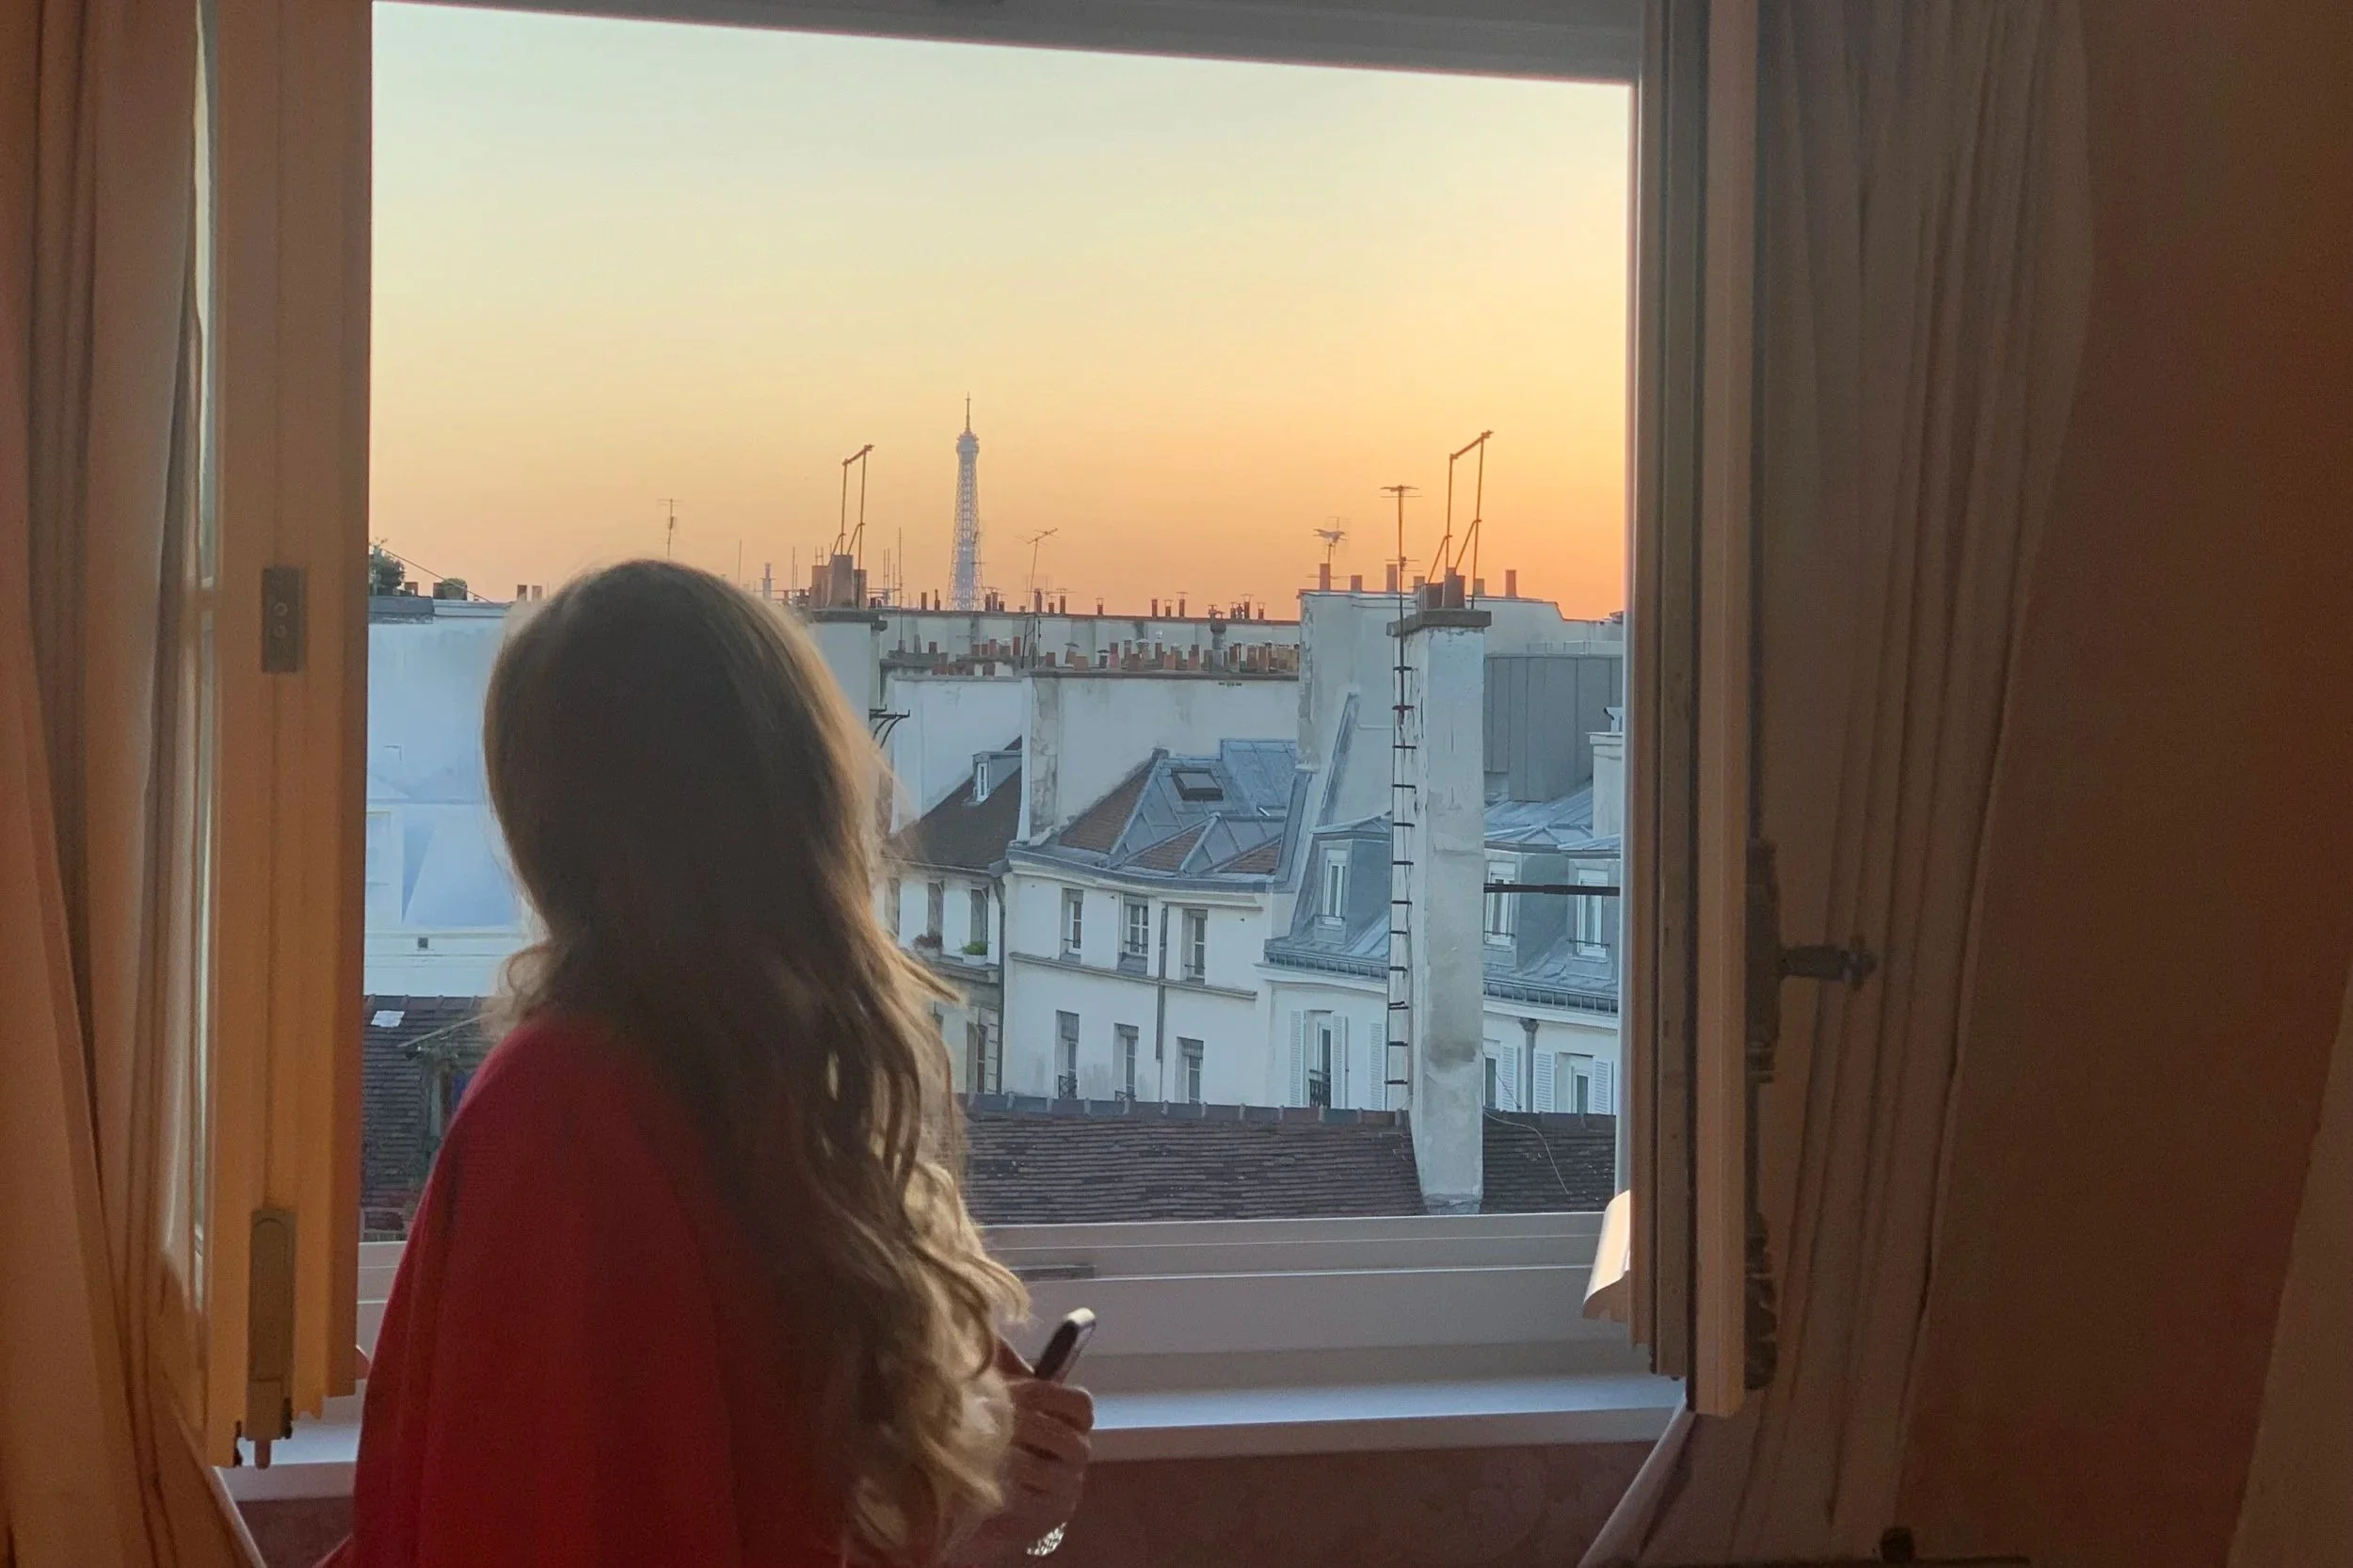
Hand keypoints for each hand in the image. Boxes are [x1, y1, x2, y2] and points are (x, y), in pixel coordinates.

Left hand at [947, 1339, 1094, 1565]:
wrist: (989, 1502)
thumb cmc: (1002, 1442)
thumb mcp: (1005, 1402)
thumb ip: (1003, 1367)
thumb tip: (986, 1330)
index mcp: (1075, 1422)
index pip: (1080, 1403)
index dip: (1045, 1394)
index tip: (1011, 1391)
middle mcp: (1079, 1453)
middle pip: (1060, 1433)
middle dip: (1018, 1423)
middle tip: (982, 1416)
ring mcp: (1067, 1487)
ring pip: (1039, 1466)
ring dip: (1004, 1454)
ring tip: (975, 1446)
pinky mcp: (1048, 1517)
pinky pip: (1025, 1499)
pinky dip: (999, 1485)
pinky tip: (980, 1477)